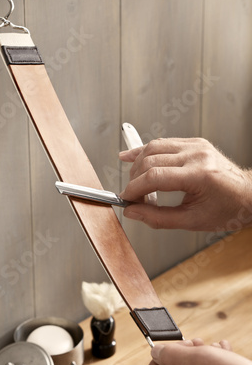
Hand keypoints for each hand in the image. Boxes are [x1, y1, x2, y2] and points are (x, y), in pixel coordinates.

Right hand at [119, 138, 251, 229]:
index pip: (154, 177)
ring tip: (134, 183)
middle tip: (133, 198)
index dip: (134, 189)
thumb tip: (133, 212)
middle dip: (134, 180)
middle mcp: (197, 155)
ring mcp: (196, 146)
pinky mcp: (194, 143)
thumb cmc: (227, 209)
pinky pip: (163, 143)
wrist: (249, 196)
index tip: (126, 200)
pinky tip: (132, 157)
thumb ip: (158, 218)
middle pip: (150, 160)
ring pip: (153, 148)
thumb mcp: (192, 221)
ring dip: (137, 165)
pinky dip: (145, 151)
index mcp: (199, 175)